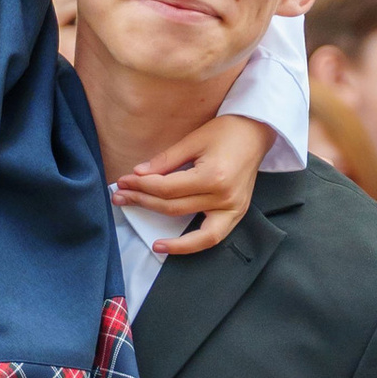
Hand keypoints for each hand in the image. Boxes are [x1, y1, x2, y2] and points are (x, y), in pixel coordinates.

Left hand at [114, 113, 269, 255]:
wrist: (256, 133)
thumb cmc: (227, 131)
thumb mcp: (193, 139)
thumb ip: (166, 160)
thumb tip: (138, 174)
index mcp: (213, 176)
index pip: (167, 188)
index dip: (141, 185)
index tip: (123, 181)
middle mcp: (224, 197)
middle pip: (174, 207)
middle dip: (143, 201)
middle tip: (120, 196)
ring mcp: (233, 209)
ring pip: (191, 230)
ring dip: (165, 232)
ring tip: (142, 229)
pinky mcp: (236, 214)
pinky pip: (211, 237)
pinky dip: (191, 245)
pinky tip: (170, 246)